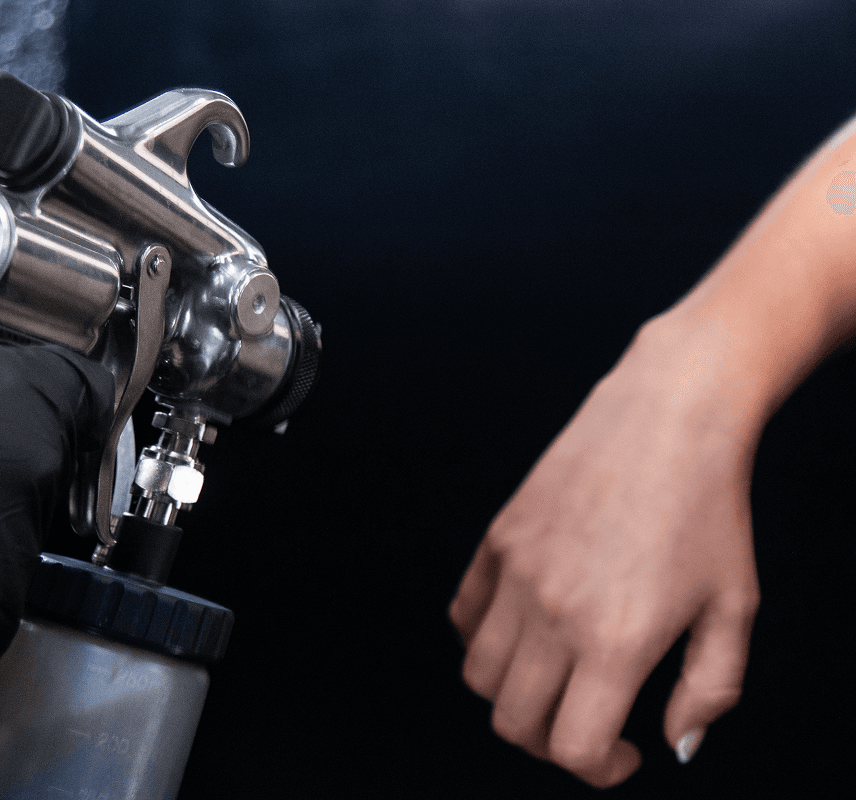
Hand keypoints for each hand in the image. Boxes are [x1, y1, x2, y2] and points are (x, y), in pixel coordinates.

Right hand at [449, 316, 760, 786]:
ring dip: (513, 694)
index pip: (571, 747)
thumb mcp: (734, 607)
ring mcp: (516, 573)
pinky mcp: (499, 538)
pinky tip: (527, 628)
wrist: (669, 415)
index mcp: (618, 641)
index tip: (624, 755)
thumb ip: (711, 689)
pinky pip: (465, 614)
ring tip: (555, 678)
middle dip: (551, 742)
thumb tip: (675, 743)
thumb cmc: (711, 510)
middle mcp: (554, 613)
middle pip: (514, 721)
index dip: (598, 770)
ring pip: (480, 674)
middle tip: (588, 722)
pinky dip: (484, 638)